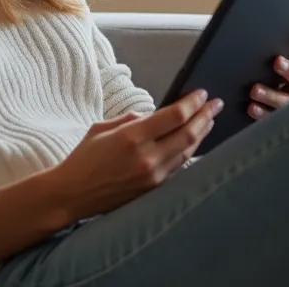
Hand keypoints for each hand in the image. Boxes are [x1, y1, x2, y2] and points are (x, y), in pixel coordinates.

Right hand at [49, 89, 223, 220]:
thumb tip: (156, 115)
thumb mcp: (103, 128)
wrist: (72, 194)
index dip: (193, 103)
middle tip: (216, 104)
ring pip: (188, 151)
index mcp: (132, 137)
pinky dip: (189, 152)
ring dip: (202, 134)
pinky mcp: (154, 189)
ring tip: (209, 121)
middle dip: (206, 116)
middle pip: (189, 134)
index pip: (175, 116)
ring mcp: (153, 176)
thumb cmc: (83, 158)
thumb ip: (133, 119)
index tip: (203, 94)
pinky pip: (179, 167)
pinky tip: (194, 142)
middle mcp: (147, 157)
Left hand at [248, 31, 288, 119]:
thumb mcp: (286, 72)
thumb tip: (284, 38)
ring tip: (255, 89)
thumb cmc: (281, 90)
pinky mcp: (281, 122)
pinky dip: (262, 113)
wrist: (283, 122)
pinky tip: (252, 107)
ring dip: (272, 95)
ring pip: (288, 103)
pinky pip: (273, 119)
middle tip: (277, 62)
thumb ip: (285, 58)